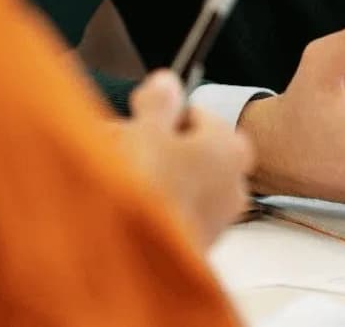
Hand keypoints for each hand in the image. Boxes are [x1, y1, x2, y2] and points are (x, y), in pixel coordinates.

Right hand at [120, 71, 253, 250]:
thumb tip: (166, 82)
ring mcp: (217, 217)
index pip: (196, 114)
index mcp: (231, 146)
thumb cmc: (150, 193)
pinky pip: (170, 211)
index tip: (137, 120)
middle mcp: (233, 182)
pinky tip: (120, 205)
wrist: (138, 263)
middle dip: (147, 144)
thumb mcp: (148, 130)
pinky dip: (148, 204)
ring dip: (144, 173)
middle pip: (185, 148)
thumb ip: (159, 101)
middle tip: (115, 143)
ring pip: (176, 180)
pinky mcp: (196, 243)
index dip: (161, 115)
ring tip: (111, 174)